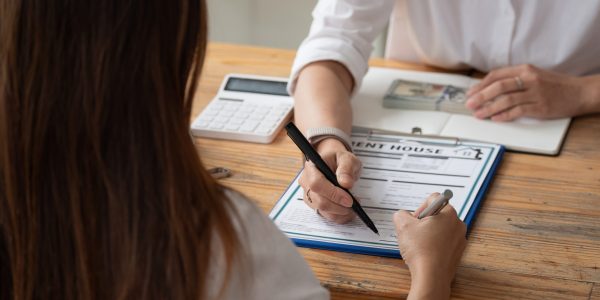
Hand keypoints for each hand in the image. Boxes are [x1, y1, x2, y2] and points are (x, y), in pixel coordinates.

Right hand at [297, 138, 361, 223]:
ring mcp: (309, 195)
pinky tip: (348, 211)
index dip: (333, 194)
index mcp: (311, 168)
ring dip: (340, 212)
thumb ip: (346, 168)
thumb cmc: (338, 159)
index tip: (349, 199)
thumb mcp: (347, 158)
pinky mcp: (314, 205)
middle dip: (339, 206)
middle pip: (319, 201)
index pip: (316, 184)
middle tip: (354, 204)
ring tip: (353, 206)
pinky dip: (339, 216)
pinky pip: (326, 216)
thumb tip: (346, 183)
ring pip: (322, 210)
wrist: (333, 163)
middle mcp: (306, 182)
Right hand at [394, 194, 466, 298]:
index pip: (433, 199)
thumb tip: (401, 215)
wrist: (431, 276)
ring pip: (440, 229)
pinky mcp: (458, 253)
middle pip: (437, 214)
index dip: (419, 208)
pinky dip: (434, 245)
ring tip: (420, 245)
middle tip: (415, 232)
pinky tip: (426, 253)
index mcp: (449, 213)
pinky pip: (444, 242)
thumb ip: (400, 214)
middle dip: (424, 222)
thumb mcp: (403, 226)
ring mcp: (459, 239)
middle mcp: (458, 224)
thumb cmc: (421, 251)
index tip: (414, 220)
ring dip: (429, 234)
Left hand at [465, 64, 589, 121]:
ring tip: (479, 114)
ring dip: (489, 108)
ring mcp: (535, 93)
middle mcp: (529, 79)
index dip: (481, 85)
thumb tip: (490, 89)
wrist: (580, 92)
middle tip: (469, 104)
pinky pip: (518, 111)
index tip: (470, 93)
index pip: (496, 75)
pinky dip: (504, 115)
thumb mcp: (534, 75)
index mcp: (525, 69)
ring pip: (505, 100)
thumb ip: (514, 79)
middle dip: (480, 96)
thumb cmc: (555, 85)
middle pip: (498, 87)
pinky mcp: (541, 107)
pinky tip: (495, 119)